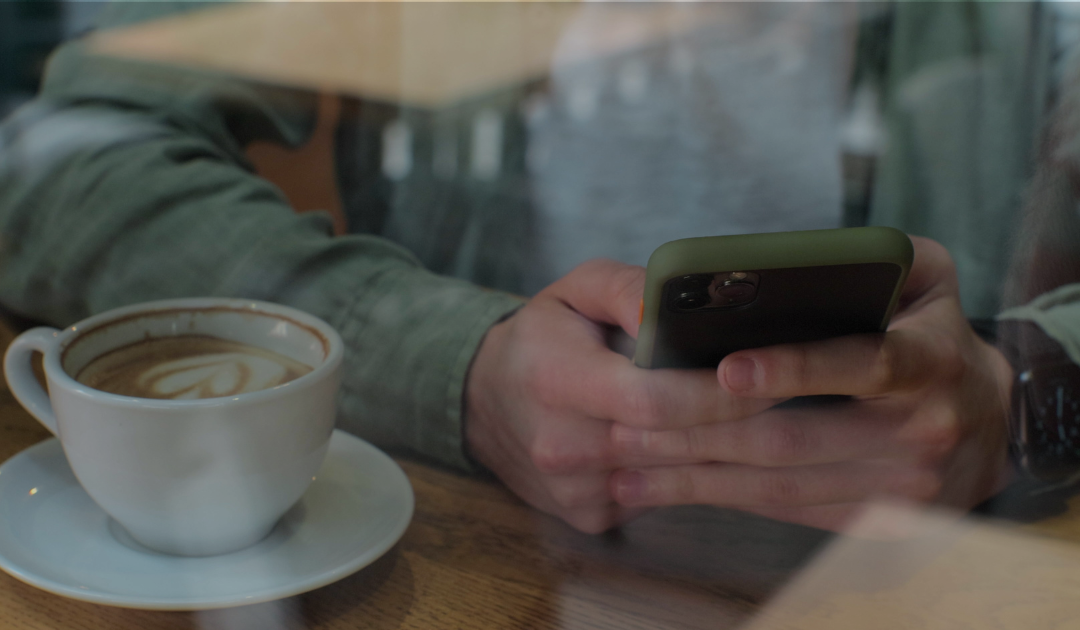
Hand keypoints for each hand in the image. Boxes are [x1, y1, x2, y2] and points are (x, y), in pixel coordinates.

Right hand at [464, 259, 775, 532]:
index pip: (654, 400)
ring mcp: (573, 490)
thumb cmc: (542, 338)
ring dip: (727, 454)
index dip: (719, 393)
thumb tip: (672, 303)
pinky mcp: (587, 515)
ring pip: (675, 478)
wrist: (482, 399)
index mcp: (558, 381)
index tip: (769, 374)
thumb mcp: (575, 289)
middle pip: (675, 445)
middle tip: (795, 397)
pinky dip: (690, 474)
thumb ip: (626, 287)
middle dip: (742, 423)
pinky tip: (714, 449)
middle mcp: (562, 446)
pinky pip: (659, 499)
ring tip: (771, 421)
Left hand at [608, 237, 1014, 530]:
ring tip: (626, 463)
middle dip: (704, 433)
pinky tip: (668, 489)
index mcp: (932, 360)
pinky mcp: (879, 522)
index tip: (726, 368)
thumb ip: (876, 255)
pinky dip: (723, 500)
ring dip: (697, 476)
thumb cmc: (930, 331)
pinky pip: (788, 513)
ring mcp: (903, 487)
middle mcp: (924, 430)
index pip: (862, 364)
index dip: (794, 369)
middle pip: (796, 439)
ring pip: (781, 486)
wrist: (988, 420)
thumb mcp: (927, 275)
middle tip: (629, 423)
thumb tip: (787, 260)